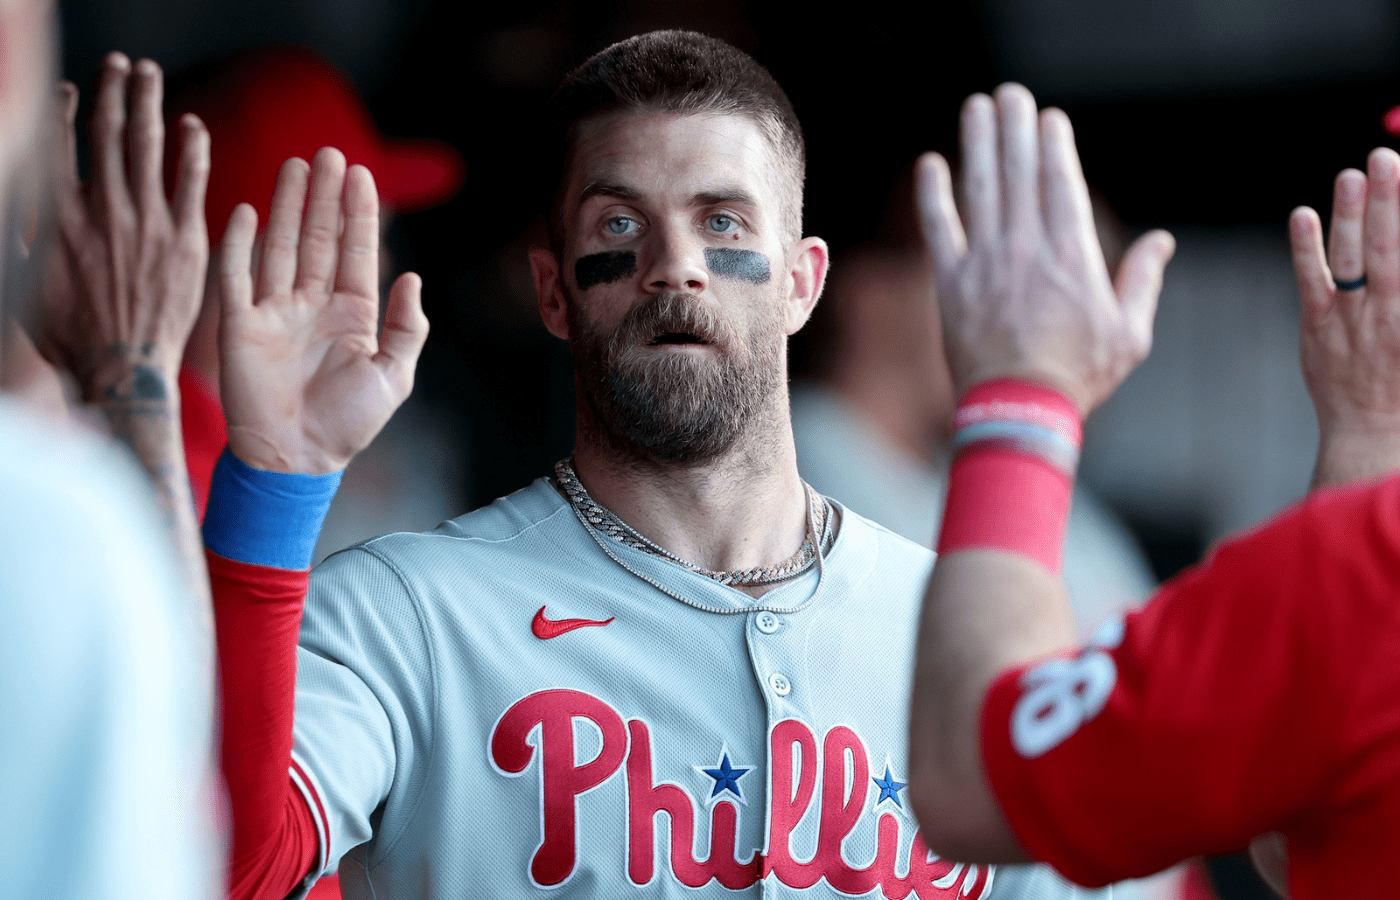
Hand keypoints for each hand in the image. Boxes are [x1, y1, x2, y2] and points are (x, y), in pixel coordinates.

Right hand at [36, 53, 208, 400]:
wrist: (122, 368)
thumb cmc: (72, 336)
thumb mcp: (29, 283)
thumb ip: (29, 238)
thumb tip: (24, 209)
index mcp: (59, 215)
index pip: (58, 145)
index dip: (62, 110)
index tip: (70, 89)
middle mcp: (103, 209)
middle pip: (107, 133)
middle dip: (112, 91)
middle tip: (120, 65)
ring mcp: (147, 221)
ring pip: (148, 146)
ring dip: (148, 103)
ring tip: (149, 76)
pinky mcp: (185, 239)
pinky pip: (192, 181)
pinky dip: (192, 148)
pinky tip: (193, 125)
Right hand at [218, 147, 428, 473]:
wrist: (296, 460)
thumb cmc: (348, 425)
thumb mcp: (393, 376)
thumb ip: (406, 327)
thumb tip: (412, 276)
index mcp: (353, 316)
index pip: (355, 253)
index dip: (358, 214)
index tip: (362, 174)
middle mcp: (313, 307)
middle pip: (318, 239)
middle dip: (325, 197)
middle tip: (330, 152)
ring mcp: (275, 313)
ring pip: (281, 247)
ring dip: (287, 206)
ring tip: (296, 165)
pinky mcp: (240, 326)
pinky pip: (236, 276)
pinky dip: (239, 243)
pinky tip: (248, 210)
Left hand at [916, 83, 1174, 413]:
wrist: (1018, 410)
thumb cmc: (1078, 377)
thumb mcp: (1129, 333)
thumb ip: (1142, 281)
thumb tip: (1162, 241)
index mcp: (1072, 255)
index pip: (1061, 183)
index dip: (1054, 145)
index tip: (1049, 117)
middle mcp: (1026, 249)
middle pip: (1019, 173)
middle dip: (1015, 128)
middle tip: (1009, 94)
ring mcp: (985, 263)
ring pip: (980, 190)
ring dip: (977, 144)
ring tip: (976, 108)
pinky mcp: (950, 283)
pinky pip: (939, 228)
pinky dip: (933, 195)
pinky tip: (930, 164)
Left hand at [1290, 149, 1399, 485]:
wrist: (1372, 430)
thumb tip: (1396, 245)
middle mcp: (1391, 312)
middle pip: (1391, 246)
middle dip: (1390, 200)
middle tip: (1385, 156)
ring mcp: (1352, 320)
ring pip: (1350, 259)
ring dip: (1350, 214)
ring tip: (1351, 174)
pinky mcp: (1317, 328)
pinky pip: (1310, 282)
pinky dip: (1305, 248)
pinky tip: (1303, 215)